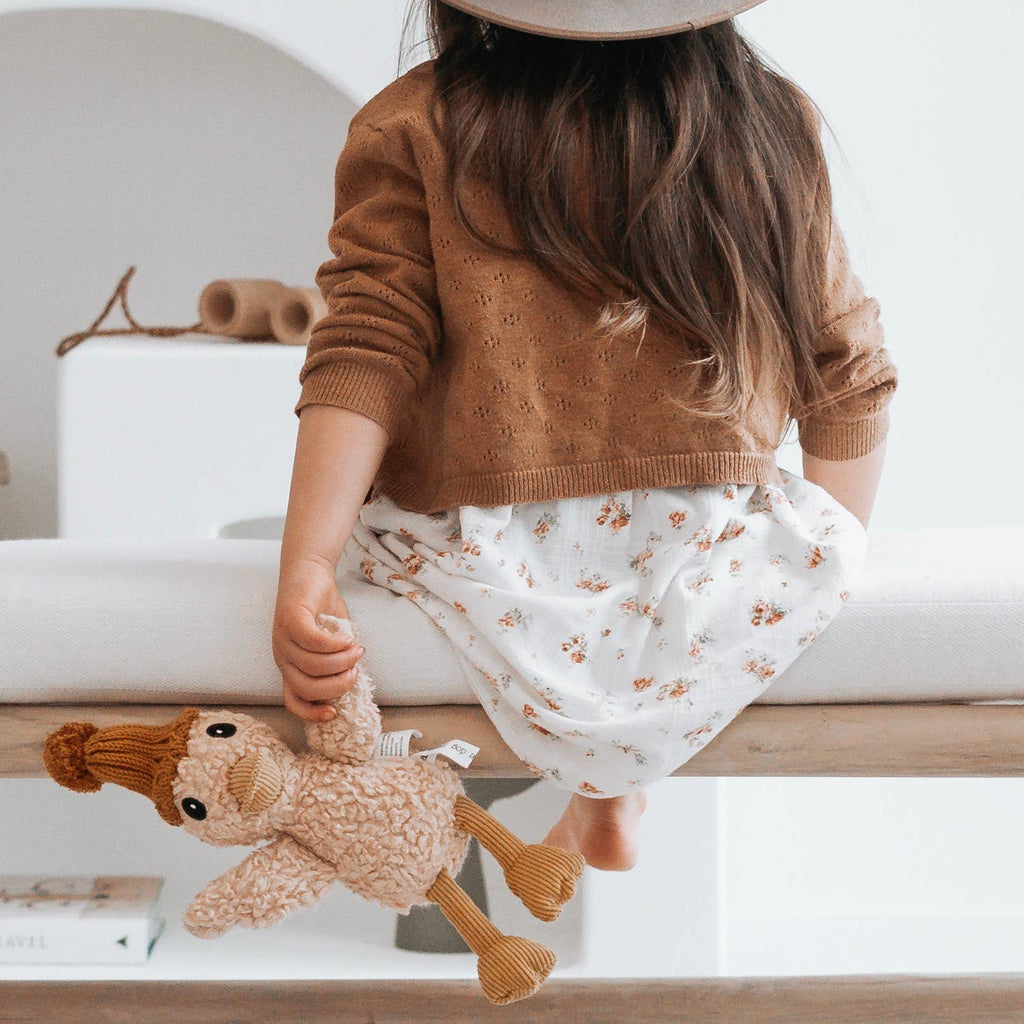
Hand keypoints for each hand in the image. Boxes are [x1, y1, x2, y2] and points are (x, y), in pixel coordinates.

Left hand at [272, 557, 364, 722]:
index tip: (336, 712)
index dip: (312, 714)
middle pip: (308, 688)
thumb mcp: (333, 643)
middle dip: (338, 685)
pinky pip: (313, 642)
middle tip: (356, 670)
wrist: (310, 572)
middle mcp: (282, 658)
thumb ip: (339, 663)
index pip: (293, 701)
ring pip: (314, 665)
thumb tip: (355, 682)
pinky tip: (348, 638)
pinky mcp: (290, 619)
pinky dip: (335, 644)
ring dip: (343, 661)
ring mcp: (283, 639)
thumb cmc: (322, 609)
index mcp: (290, 668)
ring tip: (357, 648)